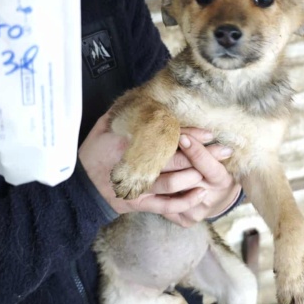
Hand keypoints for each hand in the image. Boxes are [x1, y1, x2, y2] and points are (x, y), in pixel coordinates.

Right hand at [78, 113, 240, 227]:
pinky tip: (199, 195)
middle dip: (201, 155)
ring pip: (170, 182)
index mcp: (127, 140)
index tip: (208, 133)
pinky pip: (164, 205)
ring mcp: (135, 185)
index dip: (188, 134)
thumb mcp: (106, 124)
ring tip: (211, 172)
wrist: (80, 184)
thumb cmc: (96, 150)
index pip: (163, 136)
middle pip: (173, 158)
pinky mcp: (137, 203)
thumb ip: (128, 112)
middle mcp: (132, 163)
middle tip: (224, 151)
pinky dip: (183, 202)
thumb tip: (148, 97)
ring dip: (193, 177)